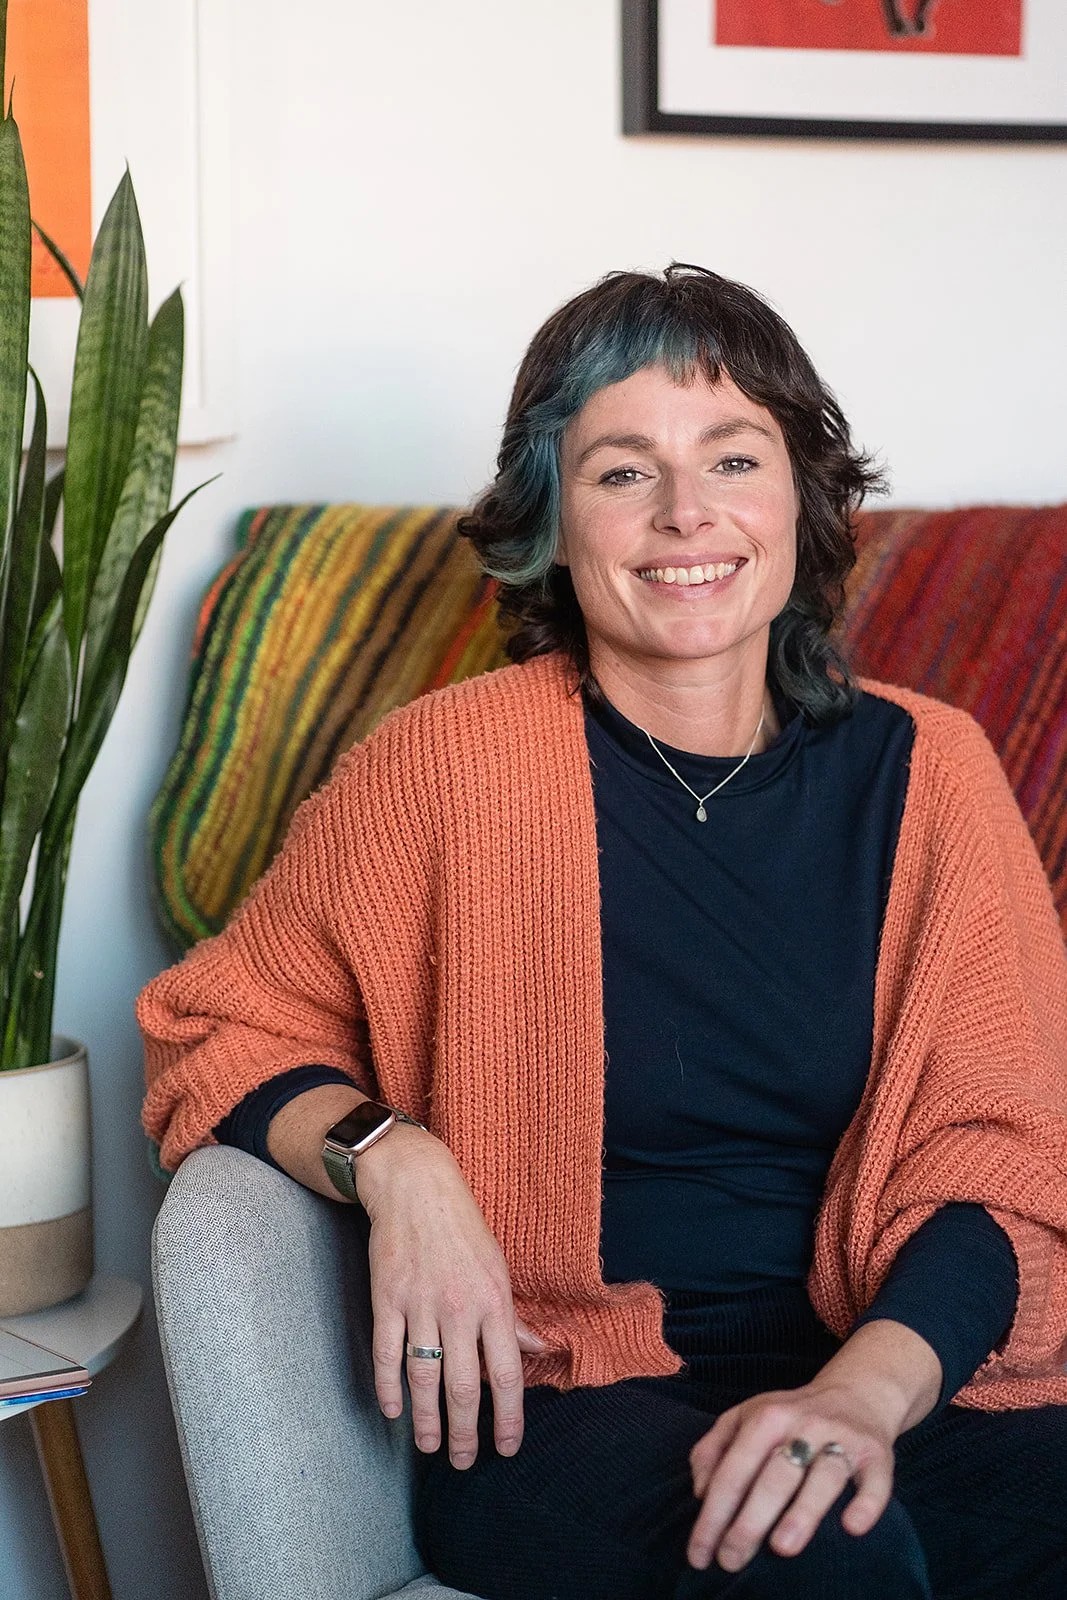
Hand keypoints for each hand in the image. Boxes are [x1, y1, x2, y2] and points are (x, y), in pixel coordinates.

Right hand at [356, 1123, 544, 1468]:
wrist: (417, 1188)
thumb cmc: (464, 1229)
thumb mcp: (499, 1268)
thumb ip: (514, 1318)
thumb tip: (541, 1350)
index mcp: (494, 1301)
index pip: (505, 1374)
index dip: (507, 1417)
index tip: (506, 1447)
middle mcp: (459, 1307)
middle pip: (462, 1386)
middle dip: (463, 1432)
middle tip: (463, 1462)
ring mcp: (420, 1304)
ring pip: (423, 1377)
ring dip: (426, 1420)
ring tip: (428, 1447)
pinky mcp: (387, 1298)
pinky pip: (387, 1353)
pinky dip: (388, 1387)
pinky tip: (394, 1410)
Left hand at [686, 1378, 897, 1572]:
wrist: (856, 1394)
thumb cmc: (788, 1418)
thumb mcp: (744, 1419)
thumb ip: (713, 1450)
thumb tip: (700, 1492)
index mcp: (766, 1416)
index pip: (733, 1470)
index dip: (713, 1514)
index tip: (698, 1553)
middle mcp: (804, 1424)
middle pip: (774, 1476)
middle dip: (749, 1522)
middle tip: (730, 1561)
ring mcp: (842, 1438)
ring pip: (823, 1476)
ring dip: (803, 1511)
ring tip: (782, 1548)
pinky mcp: (877, 1453)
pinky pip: (876, 1481)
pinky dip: (866, 1503)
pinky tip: (851, 1527)